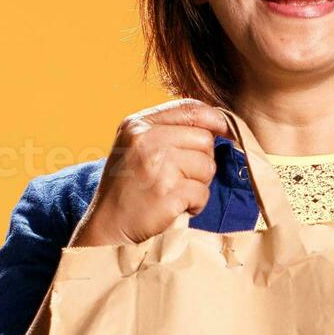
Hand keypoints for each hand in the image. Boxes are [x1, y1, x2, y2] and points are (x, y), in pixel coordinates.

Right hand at [69, 98, 232, 247]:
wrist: (107, 225)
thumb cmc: (128, 186)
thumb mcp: (137, 145)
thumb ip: (169, 129)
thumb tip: (218, 122)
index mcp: (139, 124)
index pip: (190, 108)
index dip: (216, 119)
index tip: (226, 131)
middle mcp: (147, 140)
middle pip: (204, 139)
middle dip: (202, 160)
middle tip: (182, 177)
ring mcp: (157, 166)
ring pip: (207, 166)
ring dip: (199, 184)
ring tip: (175, 192)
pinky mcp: (167, 193)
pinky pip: (202, 193)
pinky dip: (195, 204)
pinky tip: (175, 207)